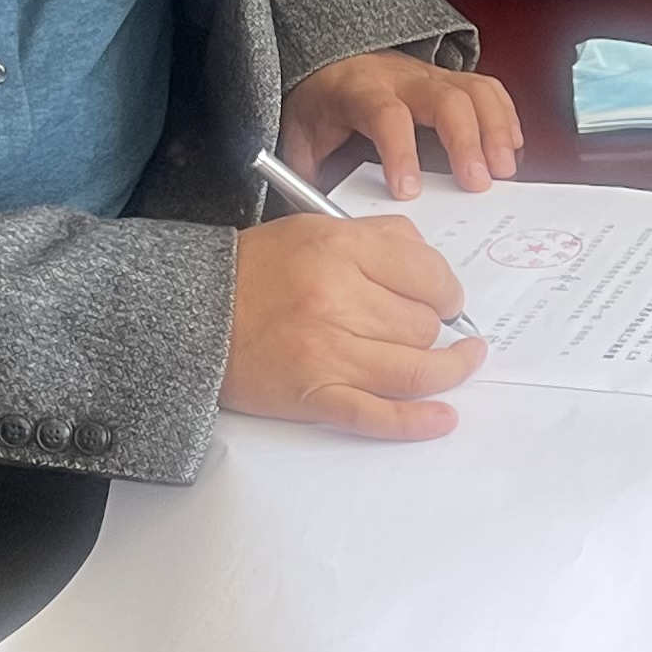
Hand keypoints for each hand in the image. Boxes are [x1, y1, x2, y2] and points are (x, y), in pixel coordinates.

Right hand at [221, 205, 486, 440]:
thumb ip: (379, 239)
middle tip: (432, 329)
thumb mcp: (316, 230)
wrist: (191, 313)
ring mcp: (327, 354)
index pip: (428, 275)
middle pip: (422, 325)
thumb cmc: (256, 272)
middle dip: (436, 329)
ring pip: (413, 369)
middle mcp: (336, 300)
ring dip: (447, 371)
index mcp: (340, 250)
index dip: (447, 291)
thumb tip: (433, 272)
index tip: (447, 299)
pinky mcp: (314, 396)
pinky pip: (378, 415)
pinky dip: (416, 422)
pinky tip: (443, 418)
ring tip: (460, 364)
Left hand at [282, 51, 520, 198]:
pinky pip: (488, 91)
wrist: (332, 64)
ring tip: (503, 170)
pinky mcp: (453, 82)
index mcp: (361, 91)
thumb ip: (308, 176)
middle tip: (478, 183)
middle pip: (445, 99)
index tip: (408, 192)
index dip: (400, 152)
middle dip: (466, 141)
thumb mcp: (301, 137)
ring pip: (475, 90)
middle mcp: (402, 80)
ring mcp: (432, 77)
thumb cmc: (322, 104)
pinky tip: (510, 149)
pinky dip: (505, 118)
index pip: (386, 114)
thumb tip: (319, 223)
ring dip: (495, 130)